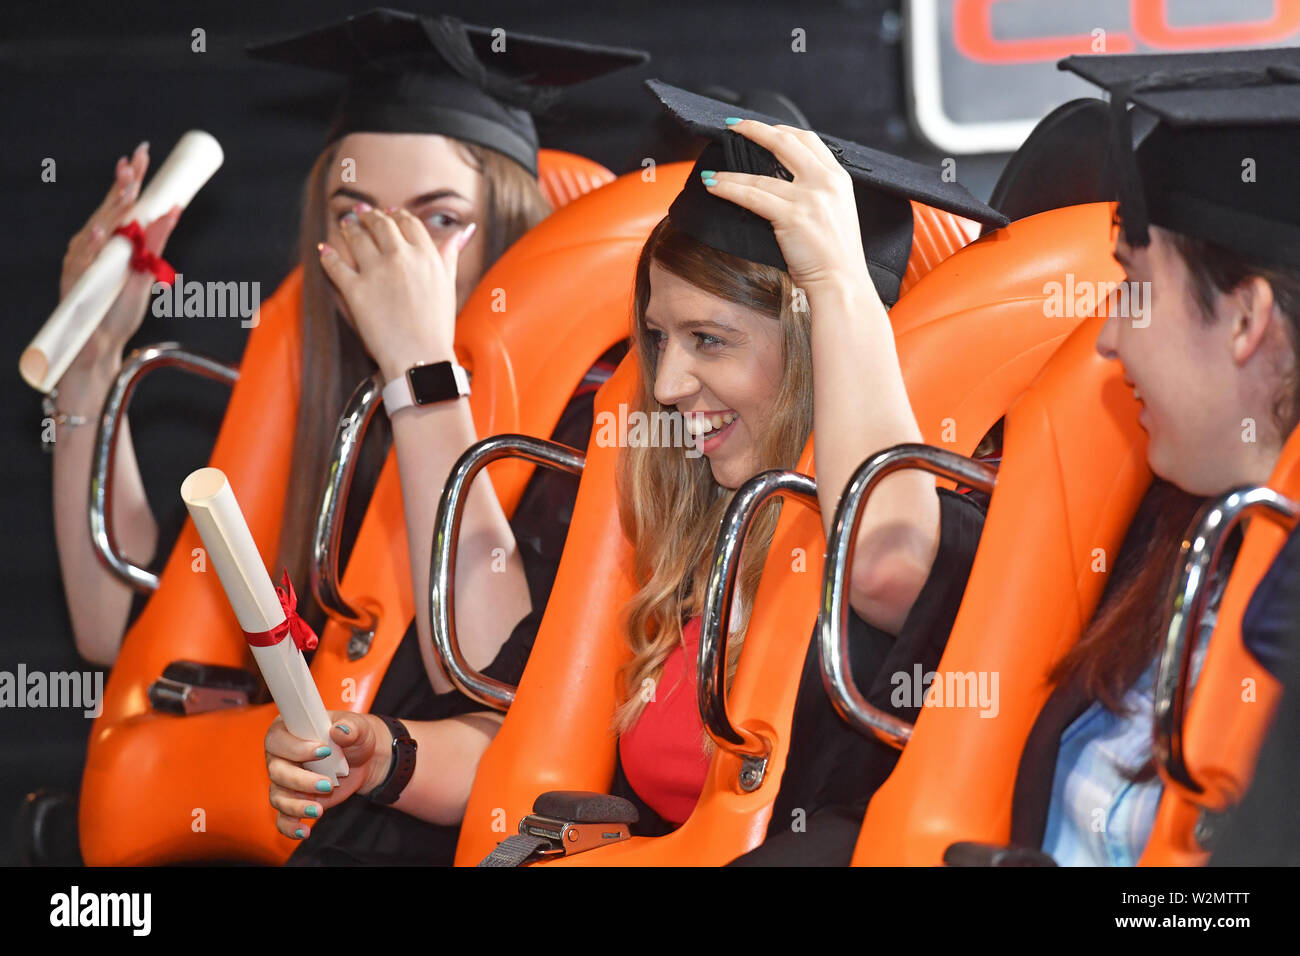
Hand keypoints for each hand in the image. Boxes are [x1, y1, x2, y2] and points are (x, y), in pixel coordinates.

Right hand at [61, 143, 181, 372]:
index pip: (123, 203)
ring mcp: (83, 260)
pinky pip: (85, 261)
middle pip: (109, 208)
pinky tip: (103, 233)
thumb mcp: (146, 274)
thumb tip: (171, 212)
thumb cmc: (120, 309)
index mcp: (112, 240)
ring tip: (128, 188)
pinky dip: (94, 247)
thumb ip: (154, 245)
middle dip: (123, 184)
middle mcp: (94, 245)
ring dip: (113, 208)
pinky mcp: (75, 281)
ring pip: (98, 228)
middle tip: (136, 161)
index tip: (143, 154)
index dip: (132, 178)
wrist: (102, 344)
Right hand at [264, 711, 391, 839]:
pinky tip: (305, 831)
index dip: (296, 747)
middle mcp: (280, 757)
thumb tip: (340, 730)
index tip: (323, 751)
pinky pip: (283, 818)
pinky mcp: (294, 801)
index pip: (278, 739)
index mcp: (289, 731)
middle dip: (301, 780)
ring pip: (278, 796)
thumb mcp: (357, 728)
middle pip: (277, 771)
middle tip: (327, 784)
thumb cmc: (353, 736)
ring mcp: (285, 781)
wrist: (363, 759)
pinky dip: (290, 827)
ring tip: (319, 810)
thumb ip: (350, 728)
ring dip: (297, 805)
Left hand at [318, 205, 474, 381]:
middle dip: (370, 216)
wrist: (421, 357)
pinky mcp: (355, 290)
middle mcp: (401, 257)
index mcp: (426, 255)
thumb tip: (463, 232)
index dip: (397, 215)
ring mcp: (376, 272)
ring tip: (346, 224)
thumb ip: (450, 255)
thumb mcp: (449, 285)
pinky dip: (328, 256)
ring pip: (357, 237)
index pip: (408, 223)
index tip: (390, 214)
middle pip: (381, 224)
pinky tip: (325, 251)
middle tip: (362, 213)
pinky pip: (335, 265)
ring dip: (349, 228)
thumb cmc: (438, 327)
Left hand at [702, 119, 872, 295]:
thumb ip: (816, 193)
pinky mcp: (793, 217)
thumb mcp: (836, 213)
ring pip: (760, 176)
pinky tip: (714, 186)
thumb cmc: (836, 258)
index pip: (808, 140)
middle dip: (754, 129)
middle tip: (733, 127)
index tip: (761, 127)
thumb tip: (783, 184)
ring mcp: (809, 198)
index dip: (780, 129)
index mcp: (838, 179)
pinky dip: (729, 189)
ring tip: (712, 172)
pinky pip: (752, 196)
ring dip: (731, 172)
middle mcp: (826, 182)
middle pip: (785, 142)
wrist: (843, 284)